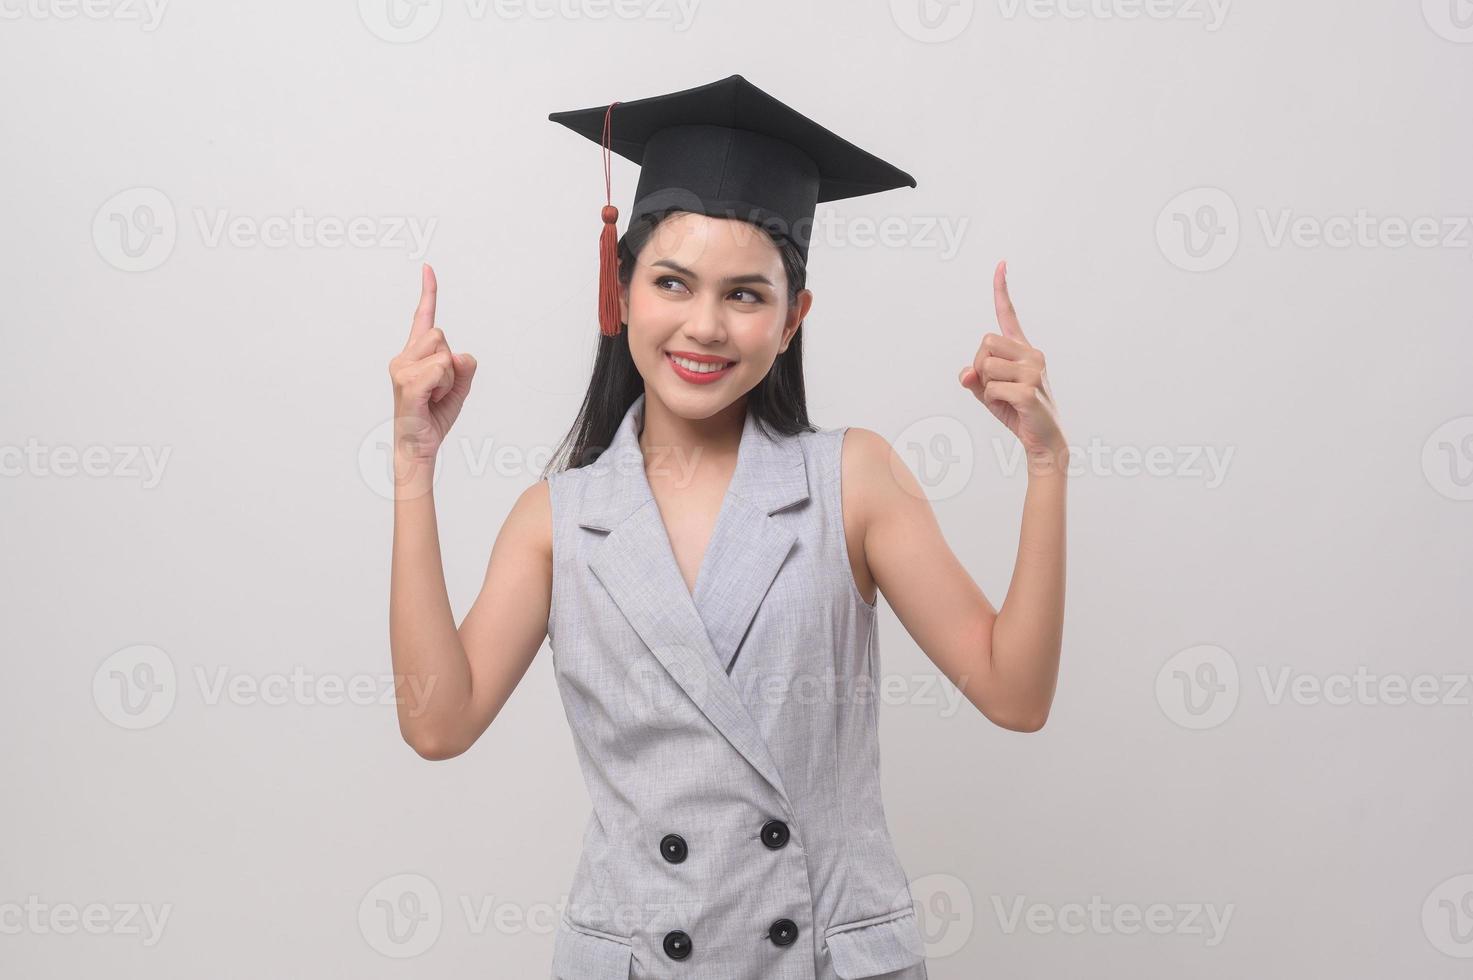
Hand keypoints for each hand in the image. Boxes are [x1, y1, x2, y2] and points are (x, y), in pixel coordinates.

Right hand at [388, 263, 477, 463]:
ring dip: (449, 375)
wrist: (419, 446)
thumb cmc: (433, 416)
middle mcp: (403, 357)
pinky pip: (441, 368)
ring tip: (435, 394)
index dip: (428, 293)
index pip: (422, 318)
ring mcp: (402, 369)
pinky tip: (431, 399)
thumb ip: (464, 367)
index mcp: (414, 355)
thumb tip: (460, 354)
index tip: (428, 268)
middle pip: (440, 334)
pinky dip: (445, 384)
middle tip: (440, 388)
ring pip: (443, 351)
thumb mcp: (459, 388)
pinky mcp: (407, 383)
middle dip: (451, 362)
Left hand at [959, 261, 1066, 470]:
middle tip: (993, 386)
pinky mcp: (1029, 389)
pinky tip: (1011, 407)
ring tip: (1004, 399)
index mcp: (1023, 350)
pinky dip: (992, 400)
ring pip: (985, 366)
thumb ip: (974, 379)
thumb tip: (965, 373)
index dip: (1002, 290)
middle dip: (980, 366)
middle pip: (985, 343)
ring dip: (985, 386)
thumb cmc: (1016, 412)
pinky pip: (991, 388)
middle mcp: (1032, 354)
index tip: (1001, 264)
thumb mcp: (989, 393)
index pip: (1008, 316)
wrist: (1043, 440)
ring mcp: (1033, 370)